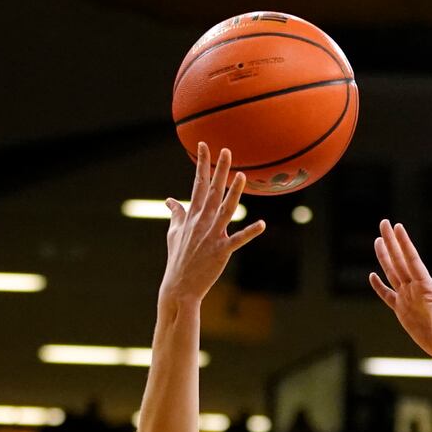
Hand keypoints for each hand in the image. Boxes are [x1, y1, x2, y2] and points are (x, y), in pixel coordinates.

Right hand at [159, 142, 265, 305]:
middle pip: (212, 191)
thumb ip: (176, 214)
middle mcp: (202, 222)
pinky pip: (238, 240)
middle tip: (227, 151)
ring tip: (242, 176)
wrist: (178, 285)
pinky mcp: (221, 251)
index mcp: (192, 215)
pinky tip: (262, 224)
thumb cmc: (177, 258)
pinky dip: (250, 232)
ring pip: (225, 210)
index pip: (197, 184)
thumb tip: (170, 200)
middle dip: (219, 170)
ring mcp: (212, 235)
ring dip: (234, 193)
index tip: (204, 145)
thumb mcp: (173, 232)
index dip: (202, 164)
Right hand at [368, 219, 431, 362]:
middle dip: (391, 241)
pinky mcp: (402, 311)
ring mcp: (407, 298)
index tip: (397, 226)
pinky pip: (387, 295)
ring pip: (392, 273)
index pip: (411, 259)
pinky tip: (372, 275)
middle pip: (399, 260)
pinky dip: (379, 286)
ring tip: (378, 240)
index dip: (403, 242)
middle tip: (384, 222)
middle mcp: (415, 288)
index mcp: (425, 286)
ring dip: (385, 257)